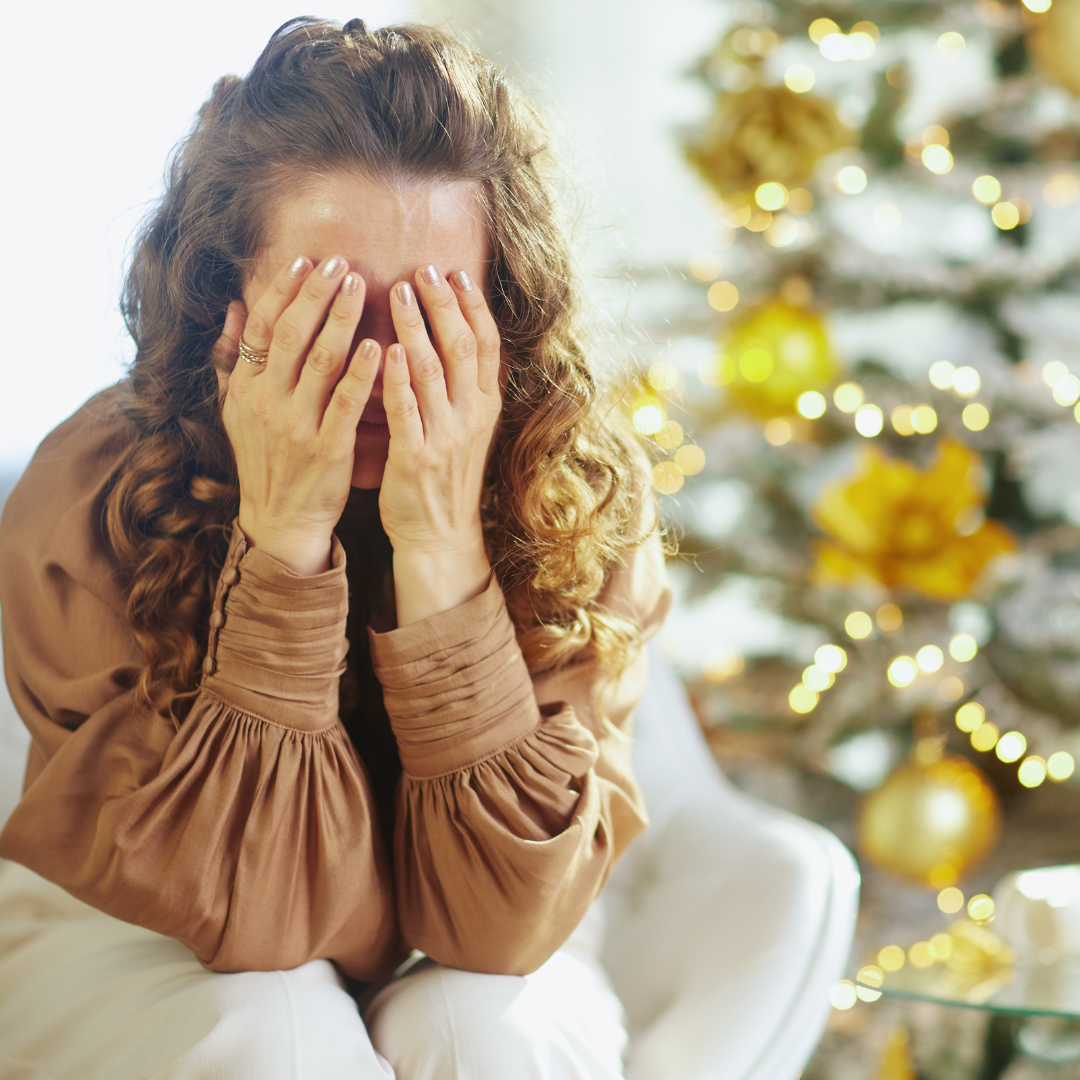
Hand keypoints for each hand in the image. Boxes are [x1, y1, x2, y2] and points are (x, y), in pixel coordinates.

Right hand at [211, 254, 381, 575]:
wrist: (280, 519)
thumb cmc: (264, 459)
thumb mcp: (235, 410)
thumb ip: (232, 359)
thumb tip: (235, 308)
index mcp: (245, 387)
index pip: (262, 327)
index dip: (283, 290)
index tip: (306, 260)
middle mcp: (266, 401)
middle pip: (291, 334)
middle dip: (316, 294)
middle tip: (341, 262)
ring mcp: (295, 425)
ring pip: (319, 361)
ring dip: (341, 320)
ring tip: (361, 287)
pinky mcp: (326, 449)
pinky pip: (344, 404)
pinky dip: (360, 373)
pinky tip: (376, 346)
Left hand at [379, 265, 502, 622]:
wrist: (439, 535)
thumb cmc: (444, 476)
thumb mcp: (466, 428)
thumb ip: (462, 385)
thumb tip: (455, 337)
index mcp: (484, 406)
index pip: (486, 344)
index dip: (472, 306)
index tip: (455, 272)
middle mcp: (471, 416)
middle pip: (462, 347)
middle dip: (443, 304)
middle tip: (423, 269)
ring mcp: (446, 436)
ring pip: (433, 371)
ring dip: (416, 327)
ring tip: (398, 291)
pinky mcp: (416, 457)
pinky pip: (407, 410)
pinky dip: (397, 379)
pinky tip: (385, 349)